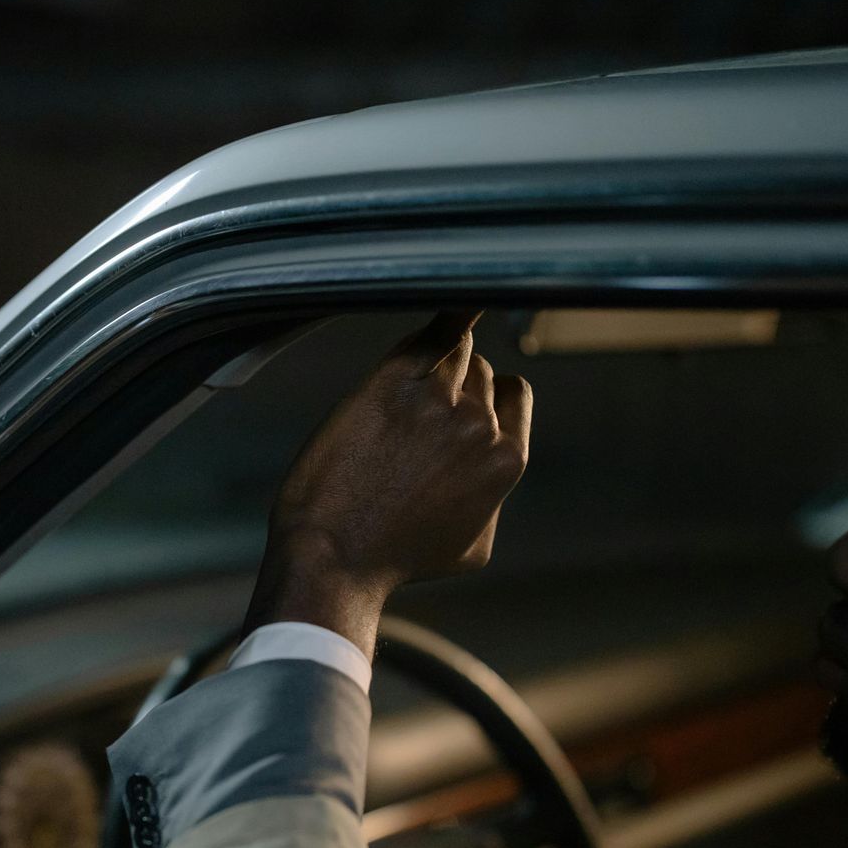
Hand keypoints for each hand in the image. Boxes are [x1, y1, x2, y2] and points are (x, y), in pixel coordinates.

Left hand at [244, 309, 530, 655]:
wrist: (334, 558)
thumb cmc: (397, 560)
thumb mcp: (473, 546)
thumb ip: (494, 497)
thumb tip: (494, 468)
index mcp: (507, 461)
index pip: (513, 393)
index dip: (484, 398)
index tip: (456, 408)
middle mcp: (479, 425)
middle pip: (479, 372)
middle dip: (451, 386)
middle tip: (408, 421)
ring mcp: (436, 399)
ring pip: (453, 348)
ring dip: (432, 359)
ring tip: (398, 392)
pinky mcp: (390, 384)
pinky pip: (430, 331)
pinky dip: (445, 311)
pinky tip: (445, 288)